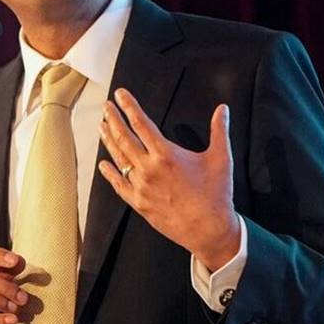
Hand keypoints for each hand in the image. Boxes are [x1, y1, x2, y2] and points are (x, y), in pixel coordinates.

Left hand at [97, 88, 240, 269]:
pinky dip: (109, 172)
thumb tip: (223, 109)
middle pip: (124, 137)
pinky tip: (103, 164)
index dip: (129, 106)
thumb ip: (220, 130)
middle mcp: (148, 168)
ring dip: (109, 140)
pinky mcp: (138, 202)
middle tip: (106, 106)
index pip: (141, 123)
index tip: (119, 94)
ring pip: (118, 158)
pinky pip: (119, 184)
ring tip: (101, 126)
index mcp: (166, 154)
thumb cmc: (216, 194)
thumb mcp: (221, 158)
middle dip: (113, 119)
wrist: (210, 229)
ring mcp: (140, 186)